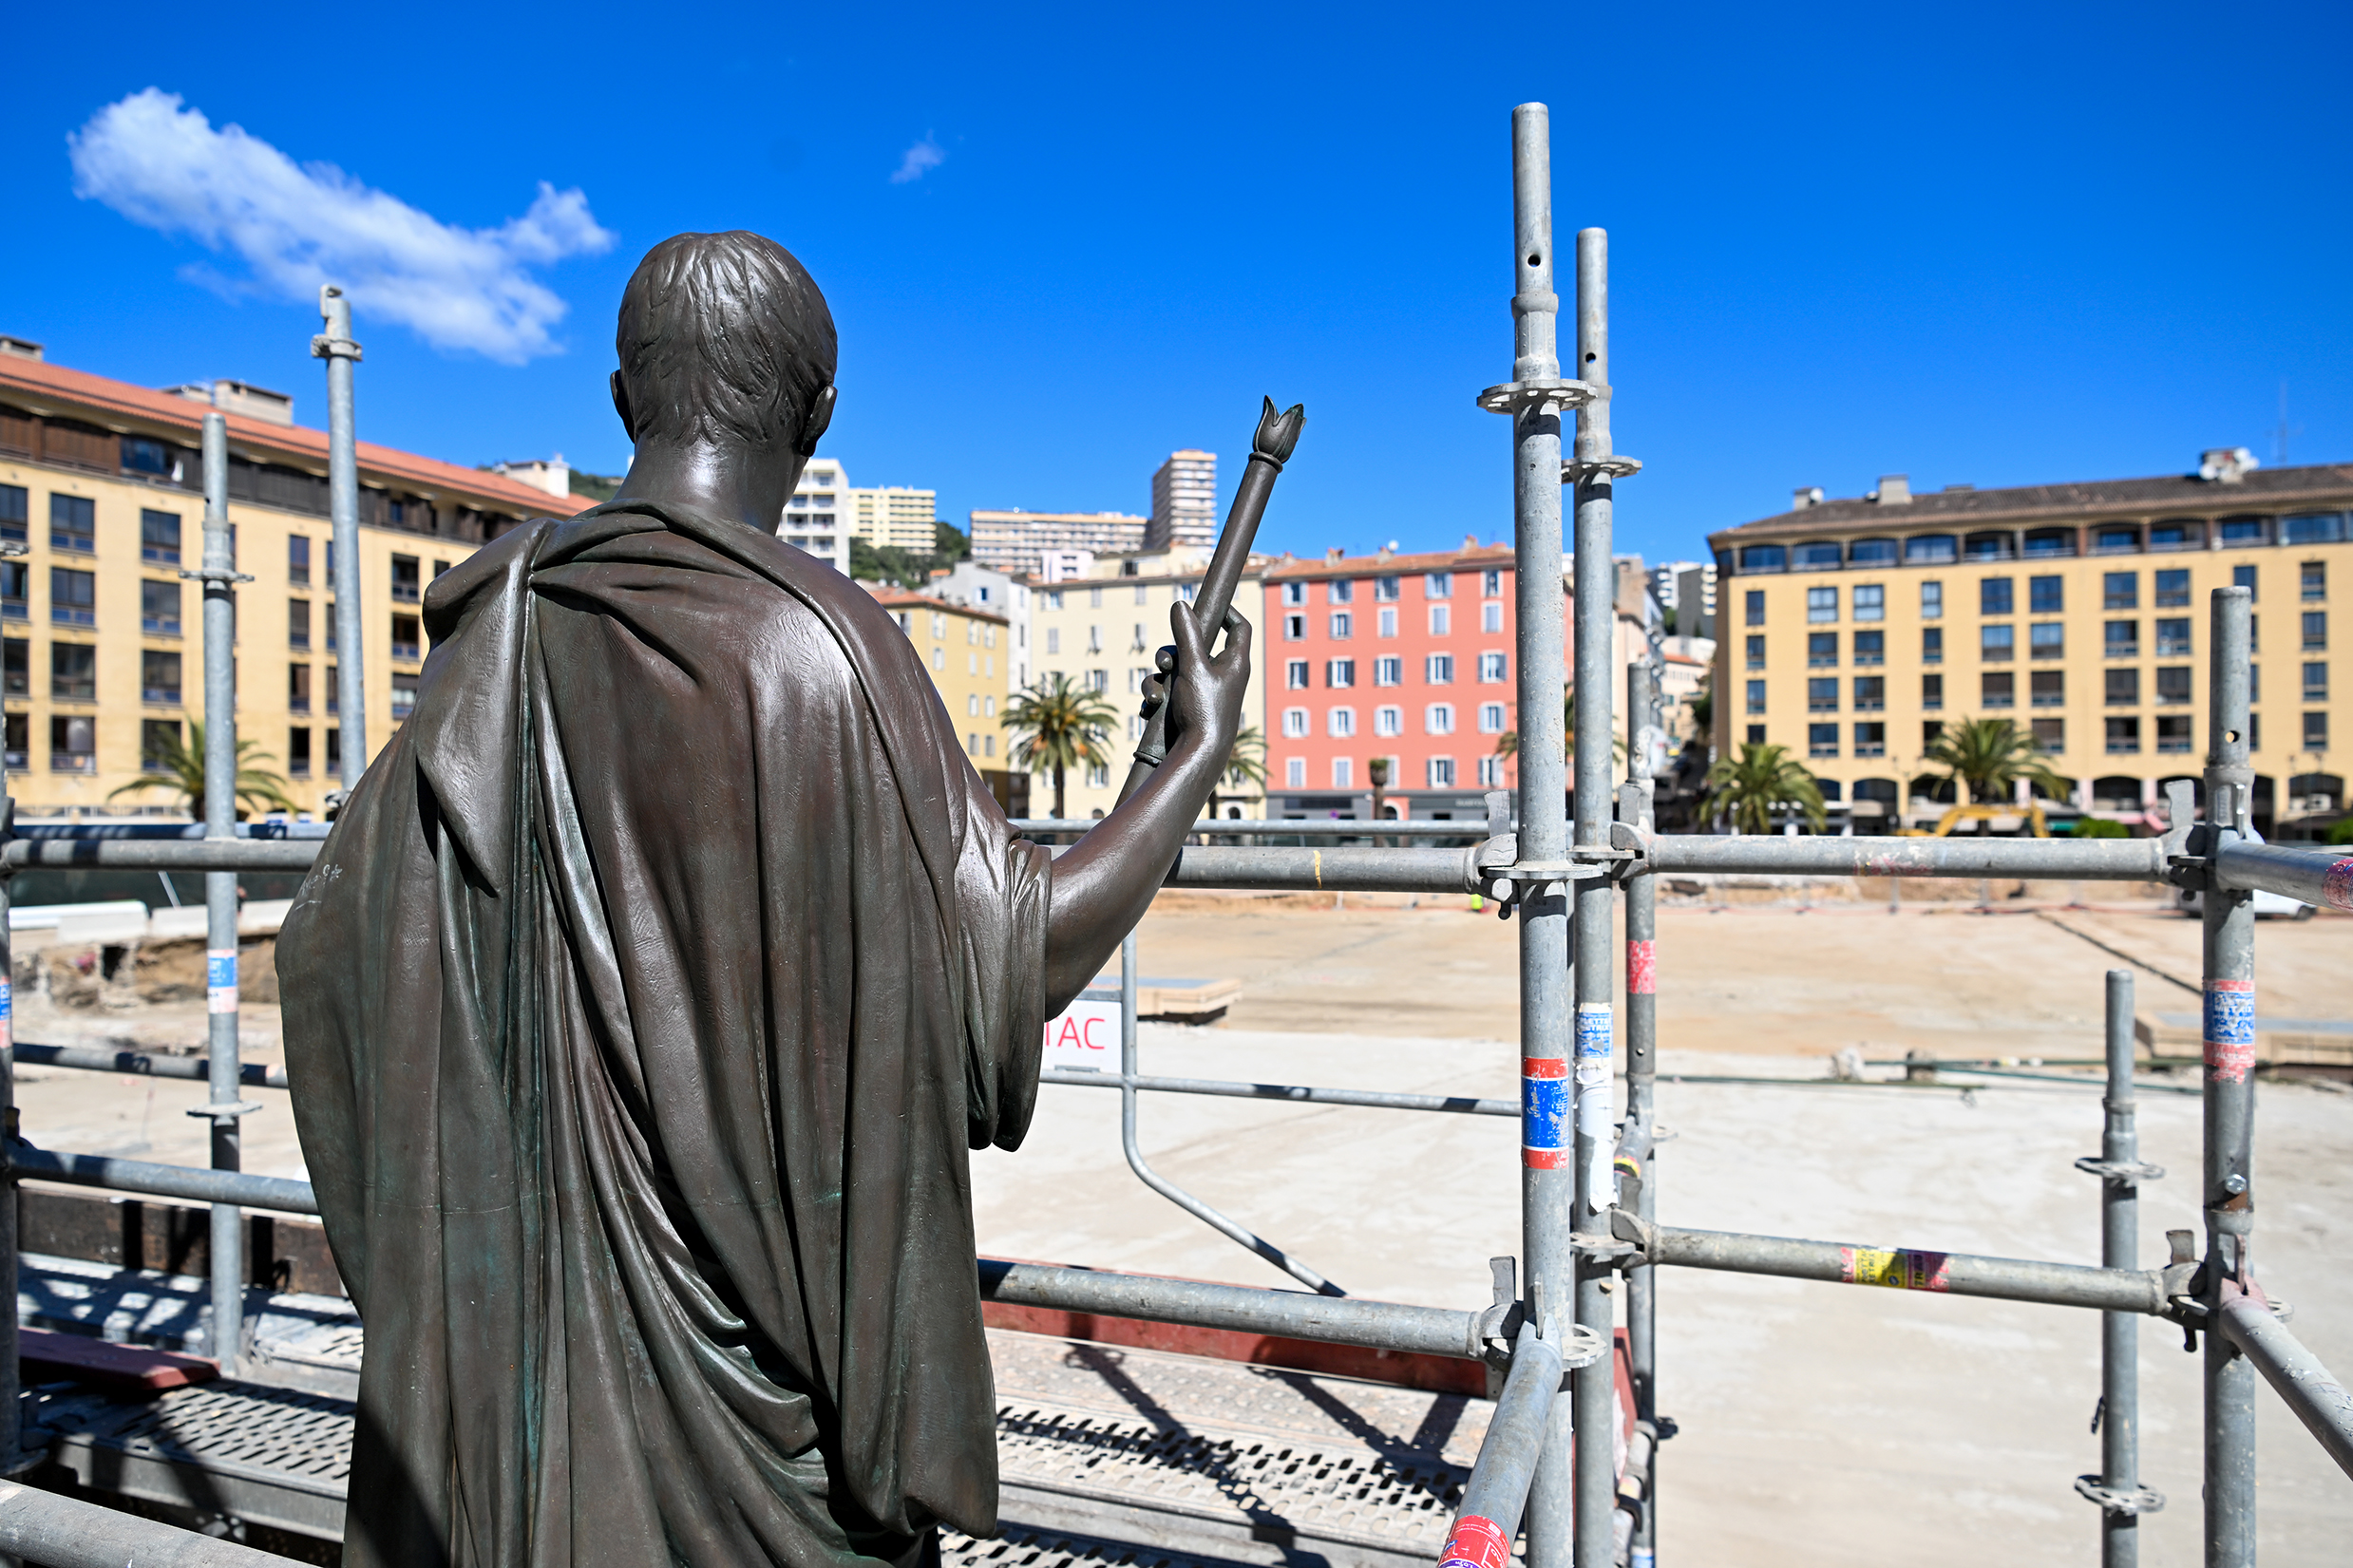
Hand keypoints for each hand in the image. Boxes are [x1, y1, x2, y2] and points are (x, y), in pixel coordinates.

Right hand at [1161, 601, 1250, 761]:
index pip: (1239, 628)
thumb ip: (1187, 634)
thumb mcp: (1194, 666)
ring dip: (1158, 680)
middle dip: (1173, 651)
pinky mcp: (1187, 709)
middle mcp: (1220, 676)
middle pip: (1195, 647)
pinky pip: (1166, 694)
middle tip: (1167, 662)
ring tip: (1156, 695)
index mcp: (1234, 663)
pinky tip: (1150, 709)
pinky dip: (1156, 698)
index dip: (1227, 613)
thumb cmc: (1205, 711)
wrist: (1198, 757)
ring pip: (1174, 671)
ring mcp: (1203, 693)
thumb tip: (1180, 604)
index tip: (1206, 606)